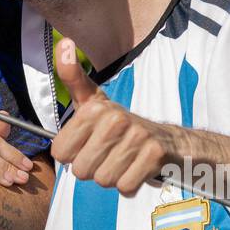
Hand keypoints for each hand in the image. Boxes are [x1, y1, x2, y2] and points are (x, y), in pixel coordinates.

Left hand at [51, 38, 170, 196]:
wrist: (168, 140)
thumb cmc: (120, 124)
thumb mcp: (92, 100)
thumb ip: (72, 76)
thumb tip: (63, 42)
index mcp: (94, 108)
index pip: (60, 152)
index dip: (72, 155)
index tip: (86, 143)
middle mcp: (115, 118)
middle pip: (81, 170)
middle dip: (93, 168)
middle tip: (107, 154)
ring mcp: (137, 136)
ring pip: (103, 180)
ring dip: (112, 177)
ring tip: (122, 160)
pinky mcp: (154, 155)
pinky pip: (126, 187)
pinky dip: (130, 185)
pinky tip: (136, 169)